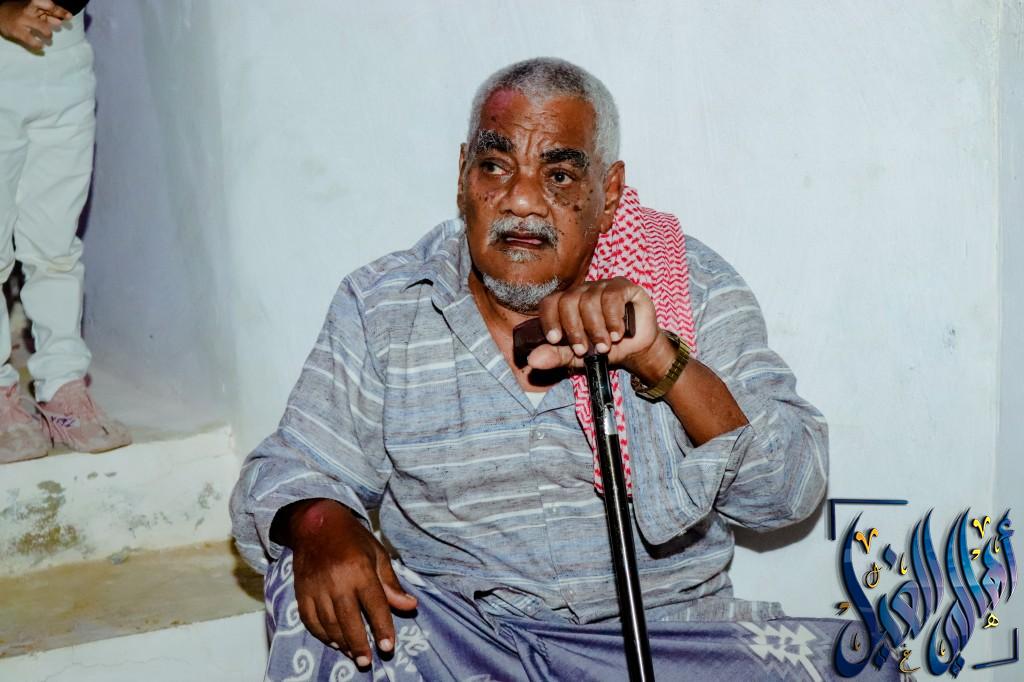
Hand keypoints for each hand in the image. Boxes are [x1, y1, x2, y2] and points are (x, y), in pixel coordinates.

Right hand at [0, 0, 71, 51]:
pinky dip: (38, 44)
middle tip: (60, 25)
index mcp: (33, 5)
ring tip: (48, 37)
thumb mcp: (33, 11)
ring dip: (48, 33)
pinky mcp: (18, 31)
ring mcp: (23, 21)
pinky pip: (31, 39)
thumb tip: (60, 21)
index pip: (48, 5)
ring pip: (41, 27)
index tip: (69, 16)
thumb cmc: (20, 13)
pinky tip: (40, 45)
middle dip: (56, 20)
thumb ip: (45, 15)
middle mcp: (28, 11)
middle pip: (46, 13)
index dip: (59, 10)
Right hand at [286, 499, 417, 667]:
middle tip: (367, 661)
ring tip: (354, 654)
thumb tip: (409, 606)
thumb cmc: (352, 538)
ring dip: (341, 642)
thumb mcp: (378, 554)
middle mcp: (337, 580)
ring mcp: (316, 587)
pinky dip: (321, 634)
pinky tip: (333, 641)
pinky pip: (310, 619)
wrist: (316, 522)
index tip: (388, 647)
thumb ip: (391, 584)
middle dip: (359, 644)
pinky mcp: (302, 591)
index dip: (382, 628)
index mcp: (360, 569)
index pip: (374, 604)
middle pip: (349, 619)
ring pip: (328, 623)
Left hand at [527, 277, 674, 383]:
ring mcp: (602, 287)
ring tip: (604, 346)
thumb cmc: (604, 350)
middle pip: (569, 301)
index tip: (554, 339)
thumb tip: (533, 360)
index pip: (549, 303)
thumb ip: (556, 356)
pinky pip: (612, 296)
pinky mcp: (623, 287)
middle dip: (575, 329)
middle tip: (584, 350)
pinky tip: (617, 334)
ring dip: (596, 328)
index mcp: (567, 304)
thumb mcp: (577, 358)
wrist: (635, 350)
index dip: (549, 320)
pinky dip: (613, 318)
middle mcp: (582, 291)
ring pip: (590, 300)